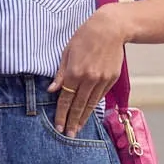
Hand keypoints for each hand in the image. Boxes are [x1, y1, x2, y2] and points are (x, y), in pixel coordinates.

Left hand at [48, 5, 127, 135]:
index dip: (62, 114)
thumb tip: (51, 90)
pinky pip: (100, 96)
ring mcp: (102, 80)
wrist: (110, 29)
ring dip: (83, 118)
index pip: (66, 99)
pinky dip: (93, 106)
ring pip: (91, 104)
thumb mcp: (67, 52)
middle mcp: (89, 79)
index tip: (59, 126)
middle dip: (72, 121)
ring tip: (78, 129)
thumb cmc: (85, 37)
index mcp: (74, 72)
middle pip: (79, 105)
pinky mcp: (112, 79)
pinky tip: (88, 113)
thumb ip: (60, 73)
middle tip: (69, 135)